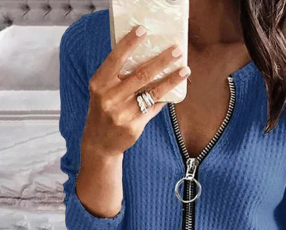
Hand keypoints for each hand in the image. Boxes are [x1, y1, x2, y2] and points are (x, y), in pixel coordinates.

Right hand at [83, 24, 190, 156]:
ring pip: (152, 92)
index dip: (129, 44)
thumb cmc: (104, 111)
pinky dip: (164, 98)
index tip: (143, 30)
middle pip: (141, 75)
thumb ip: (118, 78)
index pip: (115, 59)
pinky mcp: (134, 126)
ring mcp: (122, 113)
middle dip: (161, 61)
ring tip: (185, 70)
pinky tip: (176, 90)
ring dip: (171, 80)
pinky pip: (153, 108)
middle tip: (176, 50)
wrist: (100, 143)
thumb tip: (147, 59)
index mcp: (99, 84)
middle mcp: (109, 98)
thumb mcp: (103, 92)